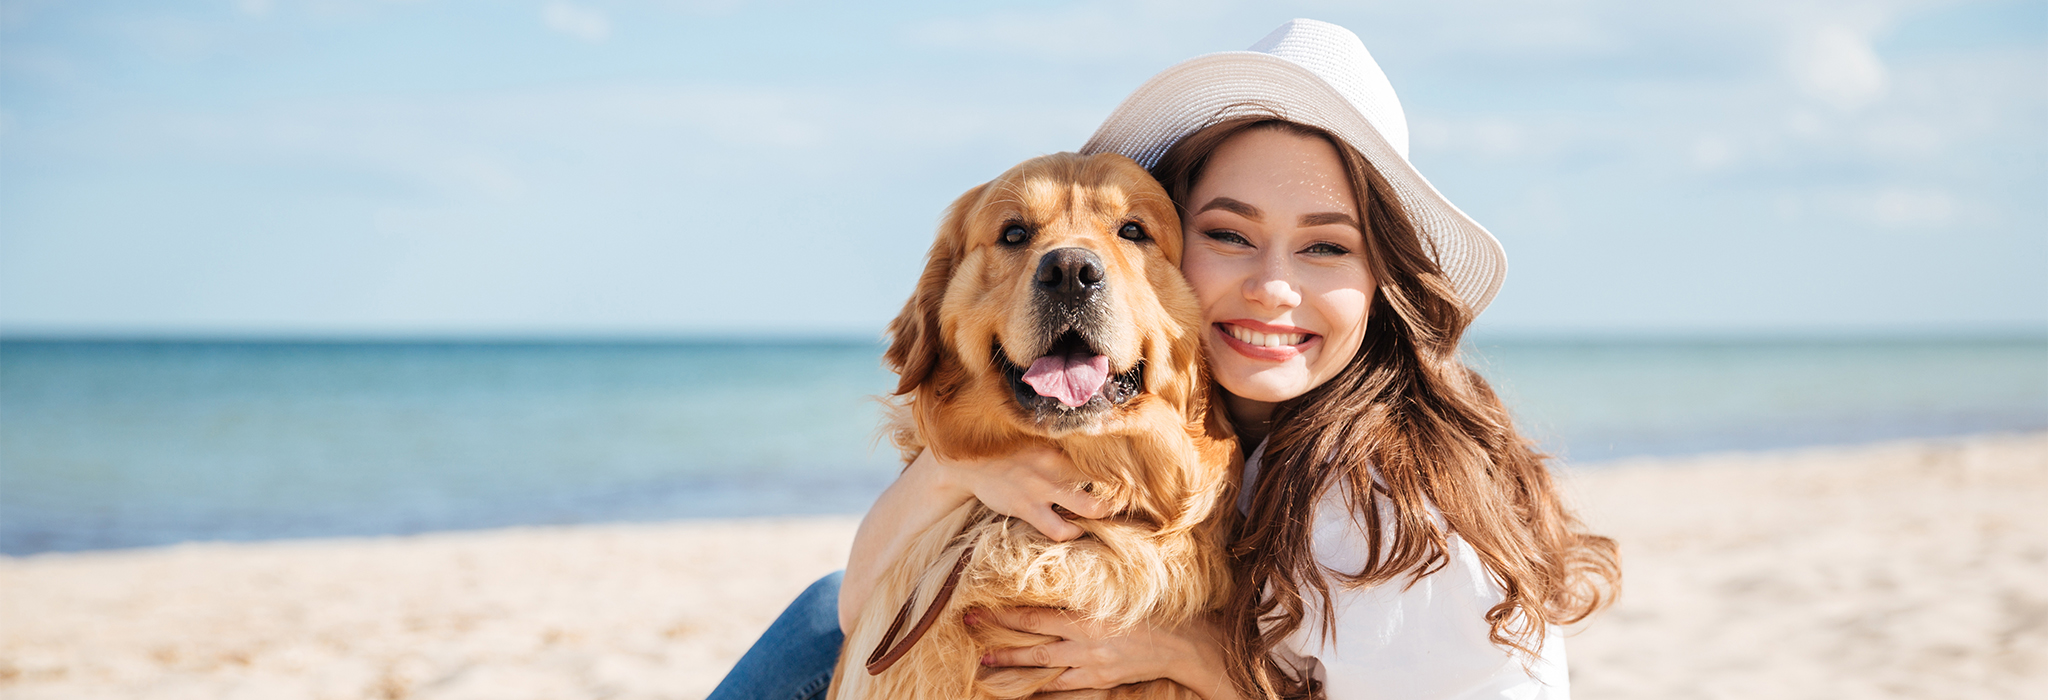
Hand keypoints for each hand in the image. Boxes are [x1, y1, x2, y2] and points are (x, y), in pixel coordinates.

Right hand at [922, 446, 1109, 541]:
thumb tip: (1091, 438)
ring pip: (1089, 508)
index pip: (1099, 452)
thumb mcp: (1033, 436)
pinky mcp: (1028, 508)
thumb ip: (1059, 442)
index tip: (1130, 470)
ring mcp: (1041, 488)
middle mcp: (1053, 464)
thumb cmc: (1007, 449)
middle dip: (1119, 491)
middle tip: (1126, 495)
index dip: (1120, 463)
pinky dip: (1073, 532)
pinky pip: (1059, 529)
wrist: (968, 463)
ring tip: (1105, 514)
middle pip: (1104, 480)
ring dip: (1102, 514)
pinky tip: (1076, 528)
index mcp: (1057, 442)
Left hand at [973, 607, 1184, 691]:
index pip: (1034, 614)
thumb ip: (1083, 593)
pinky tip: (1024, 692)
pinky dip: (1042, 691)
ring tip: (984, 666)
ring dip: (1011, 666)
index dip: (1004, 613)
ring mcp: (1090, 664)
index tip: (978, 607)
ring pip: (1042, 667)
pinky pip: (1063, 689)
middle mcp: (1084, 640)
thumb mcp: (1114, 594)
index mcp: (1085, 614)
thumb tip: (1051, 583)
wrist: (1180, 643)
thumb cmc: (1148, 610)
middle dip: (997, 637)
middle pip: (1031, 640)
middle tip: (967, 629)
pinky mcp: (1100, 681)